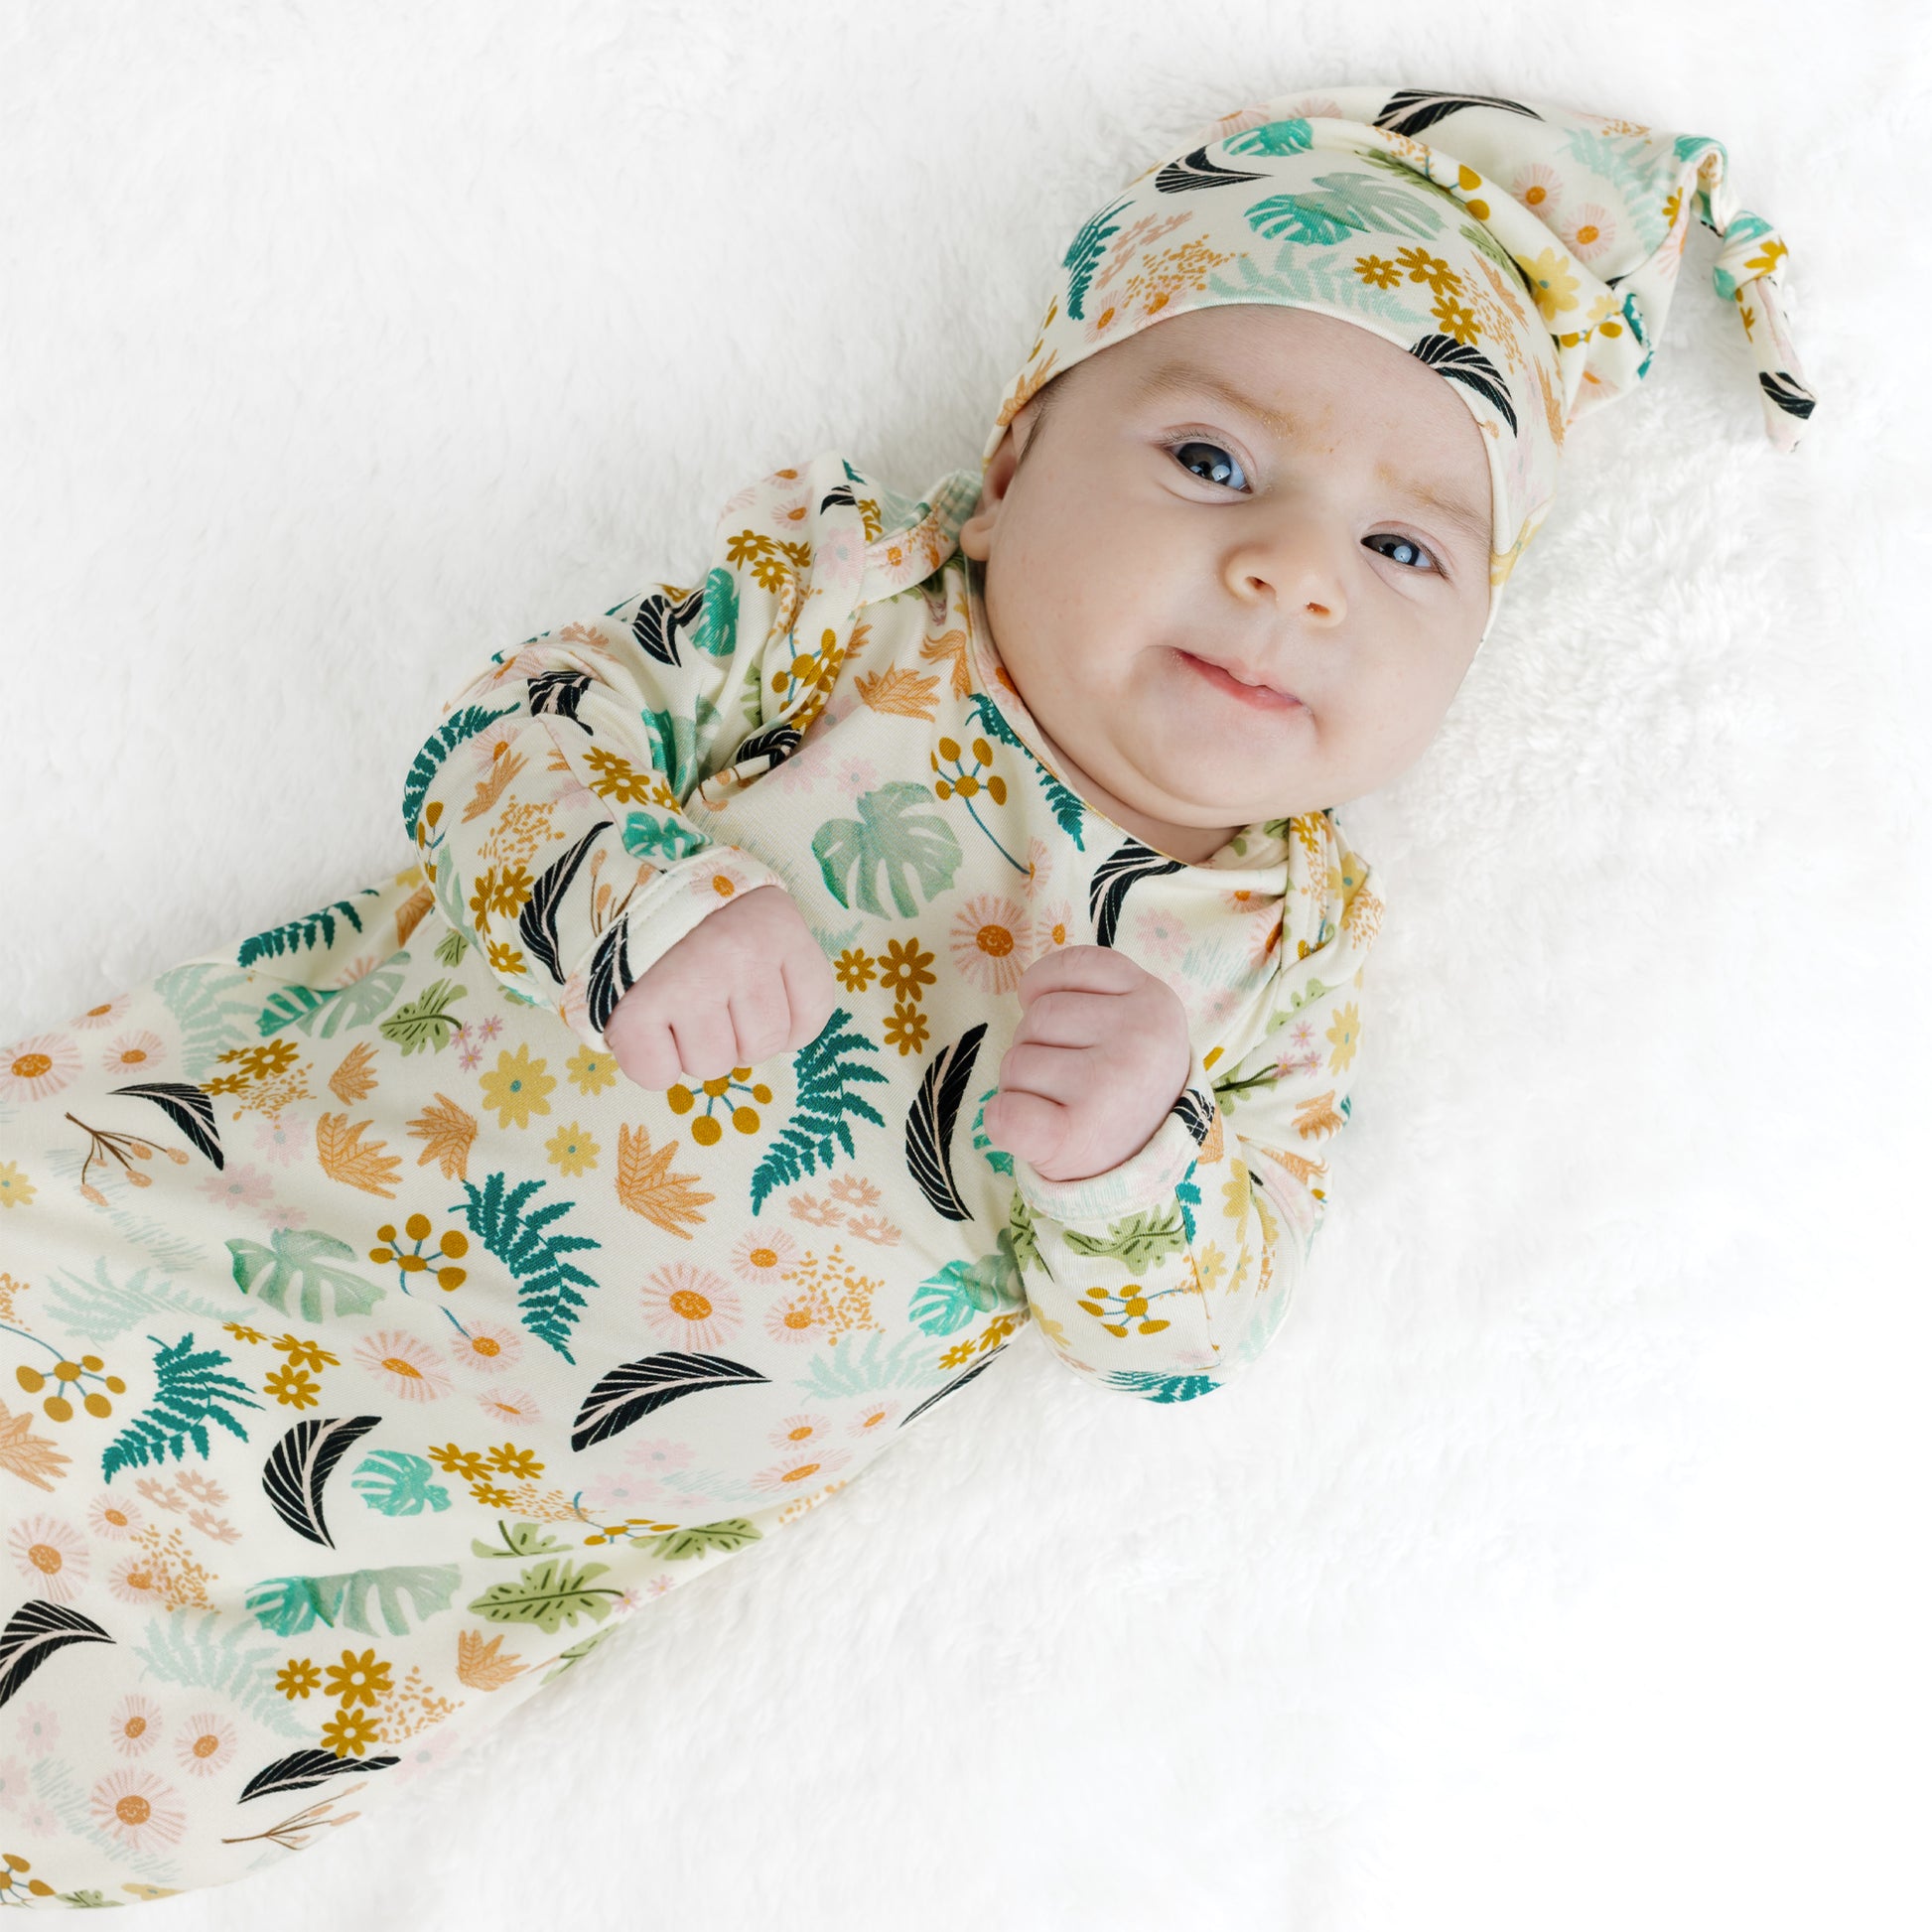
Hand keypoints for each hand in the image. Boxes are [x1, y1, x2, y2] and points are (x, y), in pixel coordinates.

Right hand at [601, 884, 840, 1089]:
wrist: (618, 894)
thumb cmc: (697, 923)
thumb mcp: (756, 926)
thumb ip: (780, 975)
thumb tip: (776, 1040)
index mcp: (779, 928)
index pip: (810, 1016)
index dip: (783, 1023)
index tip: (753, 1000)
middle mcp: (740, 951)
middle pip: (761, 1047)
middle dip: (736, 1038)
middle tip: (707, 1000)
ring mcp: (689, 980)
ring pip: (712, 1065)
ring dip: (692, 1050)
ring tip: (676, 1008)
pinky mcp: (637, 1009)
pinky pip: (658, 1075)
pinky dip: (651, 1063)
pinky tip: (648, 1025)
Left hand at [982, 944, 1191, 1183]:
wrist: (1146, 1166)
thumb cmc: (1123, 1085)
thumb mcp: (1132, 1021)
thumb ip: (1093, 990)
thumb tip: (1026, 990)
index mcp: (1156, 1001)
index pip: (1072, 966)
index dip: (1051, 991)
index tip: (1071, 1026)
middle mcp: (1140, 1038)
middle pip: (1039, 1015)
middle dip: (1038, 1045)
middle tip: (1073, 1079)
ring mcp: (1109, 1085)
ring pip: (1017, 1060)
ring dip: (1023, 1084)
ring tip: (1063, 1105)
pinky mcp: (1076, 1135)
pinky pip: (1004, 1114)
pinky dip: (1003, 1121)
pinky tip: (1034, 1129)